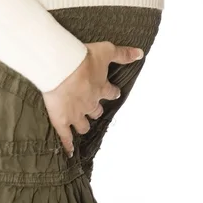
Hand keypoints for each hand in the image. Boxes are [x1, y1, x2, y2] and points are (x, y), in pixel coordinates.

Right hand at [42, 41, 143, 156]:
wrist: (62, 68)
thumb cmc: (83, 59)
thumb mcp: (107, 51)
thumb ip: (124, 54)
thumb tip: (141, 54)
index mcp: (101, 88)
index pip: (111, 93)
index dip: (112, 92)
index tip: (113, 92)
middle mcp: (91, 104)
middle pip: (96, 111)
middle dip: (96, 110)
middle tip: (93, 108)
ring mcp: (76, 114)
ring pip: (83, 125)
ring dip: (83, 125)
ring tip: (82, 126)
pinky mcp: (61, 120)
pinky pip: (65, 136)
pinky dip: (67, 144)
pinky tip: (70, 151)